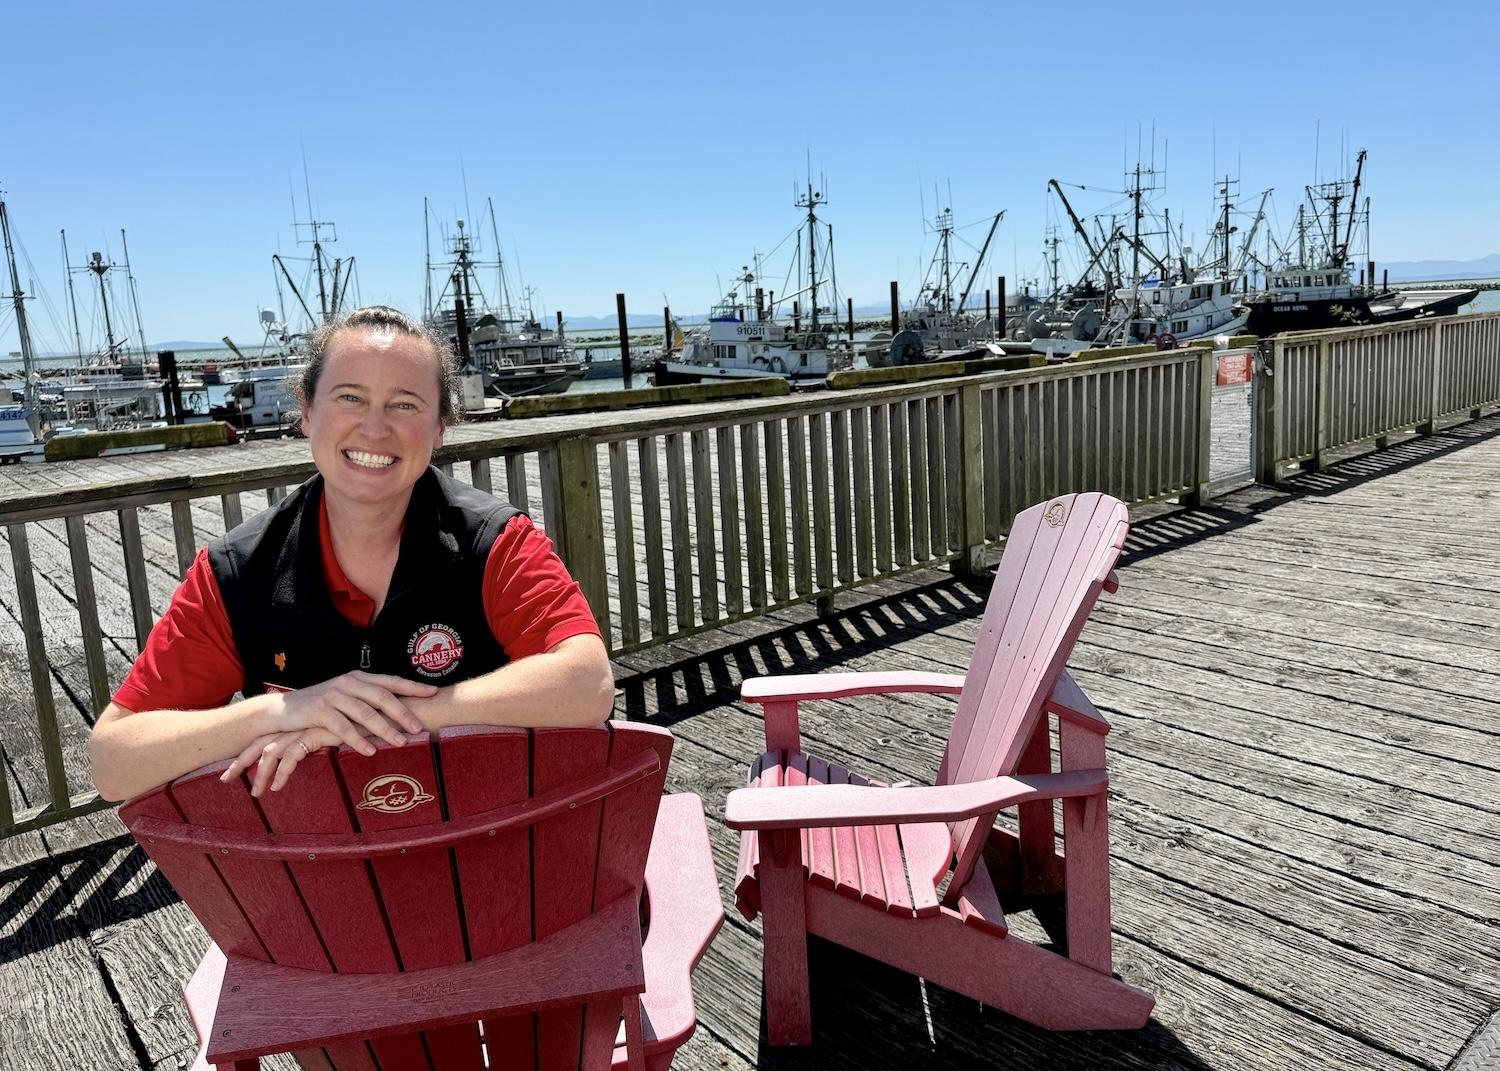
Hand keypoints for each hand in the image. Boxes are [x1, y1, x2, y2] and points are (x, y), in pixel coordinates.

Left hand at [221, 726, 352, 795]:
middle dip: (240, 762)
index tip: (235, 768)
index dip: (248, 752)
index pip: (265, 737)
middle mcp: (297, 723)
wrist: (379, 709)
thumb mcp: (334, 734)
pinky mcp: (315, 733)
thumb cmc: (361, 722)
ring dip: (260, 774)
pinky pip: (291, 756)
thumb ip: (321, 741)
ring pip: (271, 752)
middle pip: (259, 743)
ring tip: (257, 794)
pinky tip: (278, 787)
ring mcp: (305, 727)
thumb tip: (309, 755)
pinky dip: (282, 773)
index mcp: (297, 722)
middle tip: (225, 780)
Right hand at [266, 671, 433, 752]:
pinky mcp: (319, 710)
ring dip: (385, 729)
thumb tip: (397, 710)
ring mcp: (333, 695)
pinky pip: (343, 727)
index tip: (434, 693)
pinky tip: (370, 750)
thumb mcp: (344, 697)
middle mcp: (348, 683)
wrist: (281, 710)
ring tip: (401, 742)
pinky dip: (357, 739)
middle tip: (420, 728)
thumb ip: (366, 700)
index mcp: (358, 678)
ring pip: (365, 713)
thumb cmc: (318, 706)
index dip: (412, 686)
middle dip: (404, 712)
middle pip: (382, 697)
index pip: (390, 681)